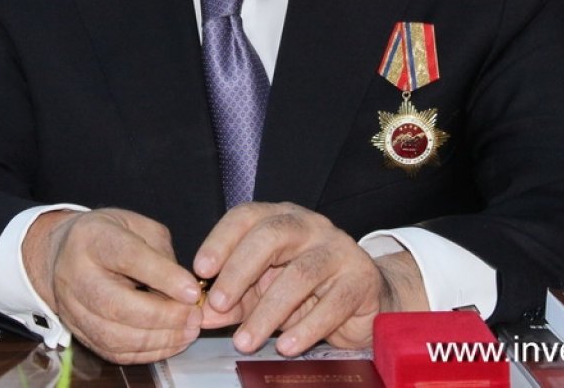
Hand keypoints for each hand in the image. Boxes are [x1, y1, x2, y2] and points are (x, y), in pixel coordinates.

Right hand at [23, 208, 203, 363]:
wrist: (62, 253)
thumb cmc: (108, 237)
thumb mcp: (137, 226)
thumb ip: (161, 252)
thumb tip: (184, 288)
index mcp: (93, 239)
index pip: (128, 258)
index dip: (163, 277)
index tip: (192, 290)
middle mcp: (76, 275)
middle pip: (117, 304)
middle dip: (163, 316)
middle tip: (194, 316)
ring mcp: (73, 308)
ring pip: (114, 335)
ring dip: (158, 339)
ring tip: (188, 331)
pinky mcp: (79, 332)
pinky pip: (114, 352)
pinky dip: (147, 352)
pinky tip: (170, 342)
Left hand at [193, 203, 427, 355]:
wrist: (363, 299)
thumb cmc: (305, 290)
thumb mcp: (262, 291)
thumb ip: (233, 300)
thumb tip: (202, 315)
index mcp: (280, 218)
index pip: (246, 216)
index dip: (221, 240)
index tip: (200, 270)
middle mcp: (310, 226)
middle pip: (271, 236)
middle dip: (240, 270)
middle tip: (218, 303)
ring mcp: (339, 249)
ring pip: (300, 274)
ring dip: (267, 311)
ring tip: (244, 342)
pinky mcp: (361, 279)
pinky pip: (333, 303)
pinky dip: (306, 328)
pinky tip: (286, 346)